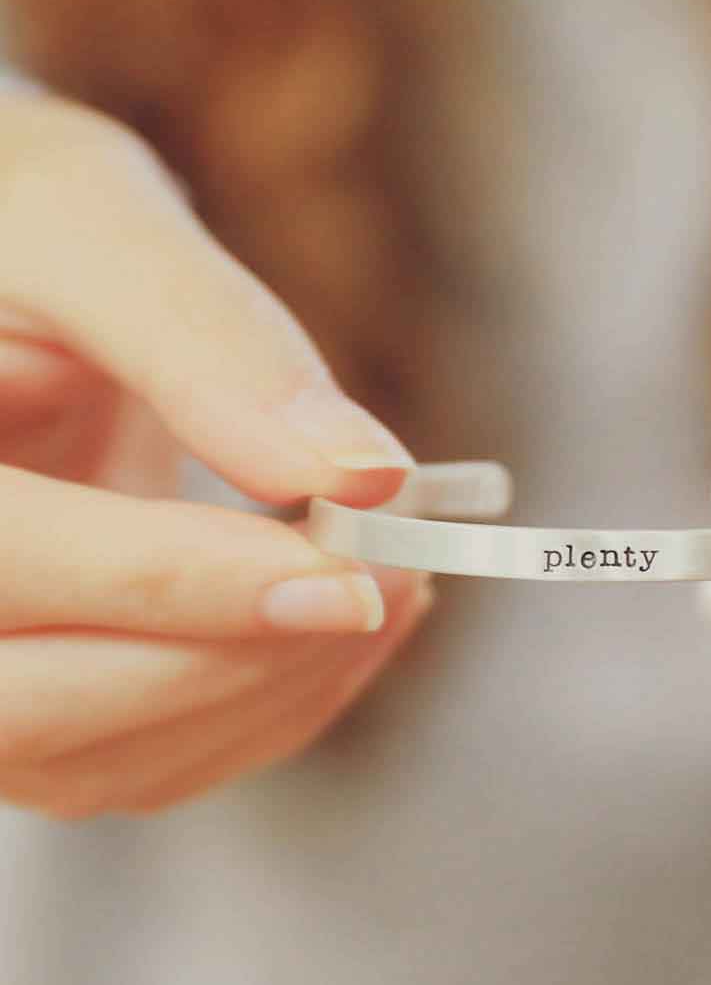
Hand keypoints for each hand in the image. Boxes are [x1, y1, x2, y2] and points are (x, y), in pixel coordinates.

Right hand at [0, 87, 430, 816]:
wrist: (4, 297)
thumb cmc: (21, 233)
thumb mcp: (91, 223)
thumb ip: (211, 342)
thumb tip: (365, 474)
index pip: (1, 563)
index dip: (170, 582)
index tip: (345, 576)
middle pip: (40, 705)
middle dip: (240, 653)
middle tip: (392, 578)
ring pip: (105, 759)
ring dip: (277, 688)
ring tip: (396, 579)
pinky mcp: (35, 704)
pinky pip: (150, 760)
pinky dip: (272, 708)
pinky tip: (354, 620)